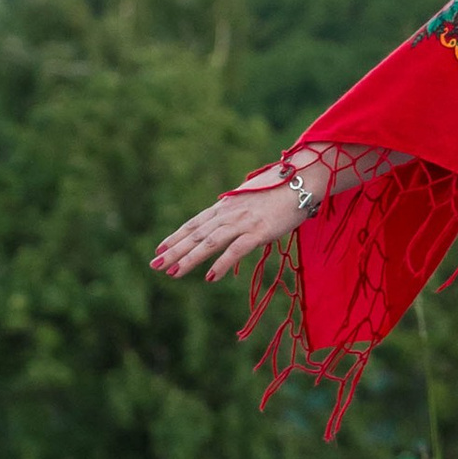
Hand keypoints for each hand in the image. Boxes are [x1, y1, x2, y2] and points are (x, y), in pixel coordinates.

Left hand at [151, 183, 303, 284]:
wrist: (303, 181)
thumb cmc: (281, 189)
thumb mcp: (251, 198)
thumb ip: (236, 209)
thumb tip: (225, 216)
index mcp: (226, 205)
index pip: (194, 223)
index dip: (175, 237)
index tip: (159, 250)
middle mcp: (229, 213)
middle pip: (196, 234)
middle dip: (174, 250)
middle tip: (155, 265)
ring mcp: (243, 222)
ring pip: (209, 242)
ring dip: (190, 258)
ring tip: (173, 273)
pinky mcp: (259, 231)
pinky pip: (236, 250)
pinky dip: (222, 264)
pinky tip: (210, 277)